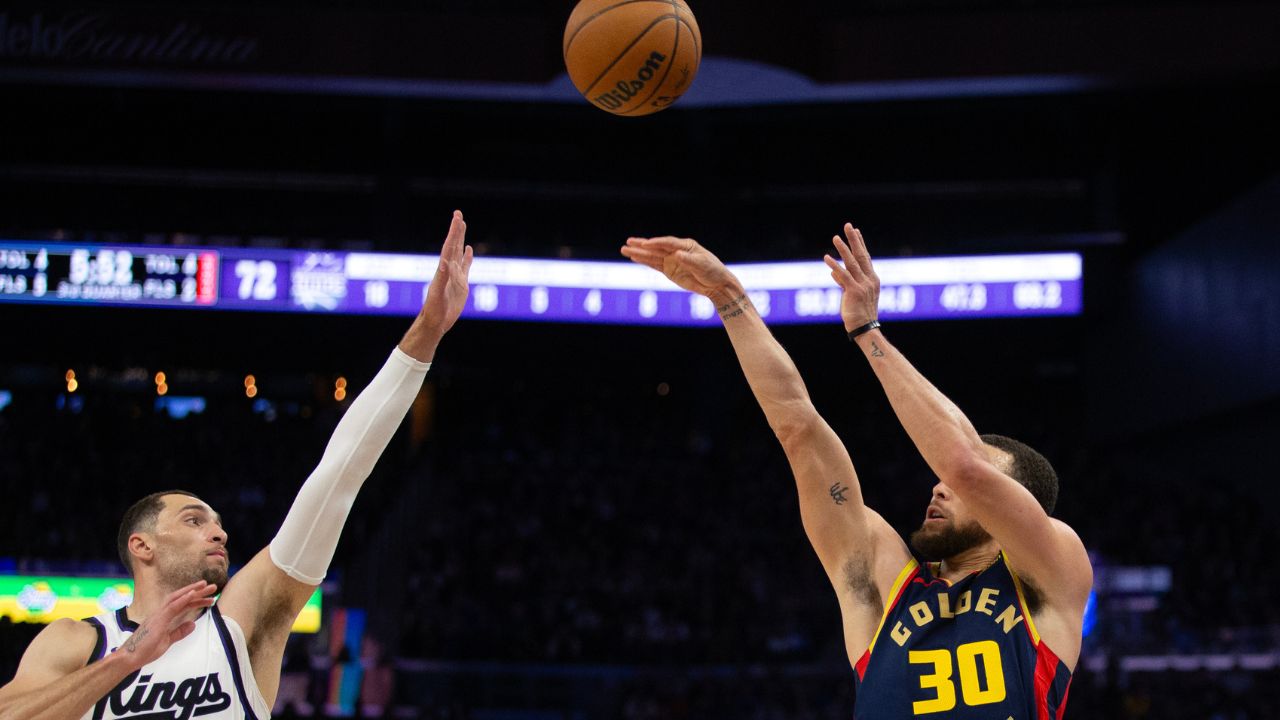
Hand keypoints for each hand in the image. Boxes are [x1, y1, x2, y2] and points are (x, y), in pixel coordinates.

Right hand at [115, 581, 217, 670]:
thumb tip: (193, 624)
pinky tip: (193, 594)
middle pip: (181, 597)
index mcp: (163, 617)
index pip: (183, 605)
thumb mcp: (167, 641)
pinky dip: (183, 599)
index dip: (196, 600)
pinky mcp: (157, 620)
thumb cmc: (145, 650)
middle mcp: (160, 612)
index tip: (209, 599)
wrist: (129, 658)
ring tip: (206, 586)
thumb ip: (179, 632)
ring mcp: (158, 615)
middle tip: (213, 587)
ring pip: (177, 598)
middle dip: (197, 591)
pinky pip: (172, 607)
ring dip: (192, 591)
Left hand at [419, 210, 473, 337]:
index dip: (454, 233)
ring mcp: (455, 276)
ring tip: (462, 225)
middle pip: (453, 245)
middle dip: (456, 230)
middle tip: (458, 213)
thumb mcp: (437, 294)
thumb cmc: (434, 310)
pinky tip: (469, 249)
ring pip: (459, 253)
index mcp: (443, 270)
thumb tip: (445, 262)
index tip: (457, 218)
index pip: (449, 247)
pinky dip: (467, 257)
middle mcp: (448, 270)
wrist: (435, 322)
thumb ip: (442, 279)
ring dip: (461, 239)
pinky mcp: (460, 284)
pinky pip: (465, 267)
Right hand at [621, 236, 736, 297]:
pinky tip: (634, 257)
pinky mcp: (669, 270)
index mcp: (685, 245)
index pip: (667, 243)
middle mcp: (676, 251)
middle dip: (642, 245)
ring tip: (624, 249)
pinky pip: (654, 265)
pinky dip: (644, 261)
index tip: (645, 244)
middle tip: (628, 242)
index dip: (656, 243)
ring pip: (652, 256)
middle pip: (656, 247)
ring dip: (639, 253)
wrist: (716, 284)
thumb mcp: (702, 265)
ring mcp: (671, 260)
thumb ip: (688, 260)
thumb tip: (676, 255)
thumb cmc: (712, 271)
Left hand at [823, 224, 880, 331]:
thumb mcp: (852, 295)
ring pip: (852, 263)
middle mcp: (870, 279)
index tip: (856, 231)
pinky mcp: (854, 291)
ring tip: (836, 238)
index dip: (860, 244)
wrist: (864, 328)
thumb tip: (833, 272)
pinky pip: (844, 276)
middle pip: (861, 255)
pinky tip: (827, 258)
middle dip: (854, 240)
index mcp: (872, 279)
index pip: (866, 257)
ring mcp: (863, 285)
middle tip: (848, 225)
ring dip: (843, 249)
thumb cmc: (858, 313)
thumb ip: (844, 282)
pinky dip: (835, 266)